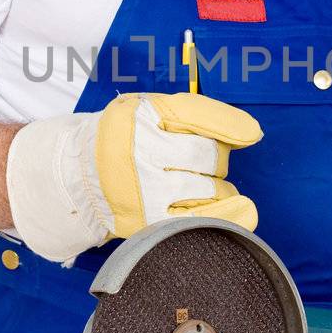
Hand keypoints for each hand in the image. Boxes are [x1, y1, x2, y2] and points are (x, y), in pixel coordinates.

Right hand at [6, 91, 262, 262]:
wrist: (79, 176)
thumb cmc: (127, 140)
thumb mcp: (148, 112)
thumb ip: (194, 115)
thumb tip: (250, 133)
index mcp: (138, 114)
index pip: (195, 113)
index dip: (229, 125)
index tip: (252, 134)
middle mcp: (138, 149)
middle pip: (207, 156)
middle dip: (215, 160)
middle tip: (205, 164)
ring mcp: (143, 188)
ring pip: (209, 188)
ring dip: (218, 187)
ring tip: (202, 185)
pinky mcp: (147, 219)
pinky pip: (200, 219)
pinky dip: (228, 214)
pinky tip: (243, 210)